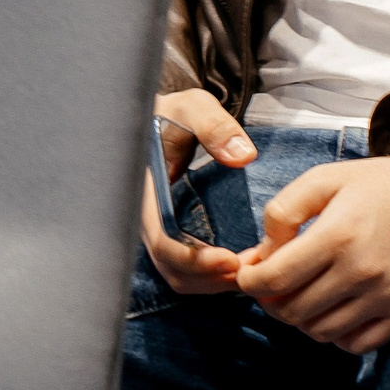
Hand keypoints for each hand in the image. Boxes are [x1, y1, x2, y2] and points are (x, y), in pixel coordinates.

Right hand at [142, 89, 258, 293]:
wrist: (159, 119)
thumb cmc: (172, 114)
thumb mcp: (192, 107)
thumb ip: (215, 125)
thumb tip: (244, 157)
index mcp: (140, 193)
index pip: (160, 243)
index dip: (192, 260)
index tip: (230, 260)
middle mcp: (143, 220)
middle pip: (170, 269)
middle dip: (208, 278)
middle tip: (249, 270)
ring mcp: (155, 231)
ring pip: (178, 276)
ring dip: (212, 282)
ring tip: (249, 271)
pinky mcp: (168, 235)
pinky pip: (184, 270)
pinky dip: (209, 276)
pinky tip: (238, 264)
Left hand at [233, 149, 389, 353]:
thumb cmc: (379, 184)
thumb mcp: (325, 178)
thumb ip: (284, 210)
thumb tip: (263, 251)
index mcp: (337, 234)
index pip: (276, 278)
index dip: (250, 282)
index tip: (247, 275)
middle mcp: (361, 272)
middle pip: (294, 310)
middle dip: (271, 300)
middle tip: (271, 285)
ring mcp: (384, 297)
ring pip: (321, 332)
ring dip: (300, 319)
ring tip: (299, 295)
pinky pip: (356, 344)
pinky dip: (335, 335)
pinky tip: (331, 309)